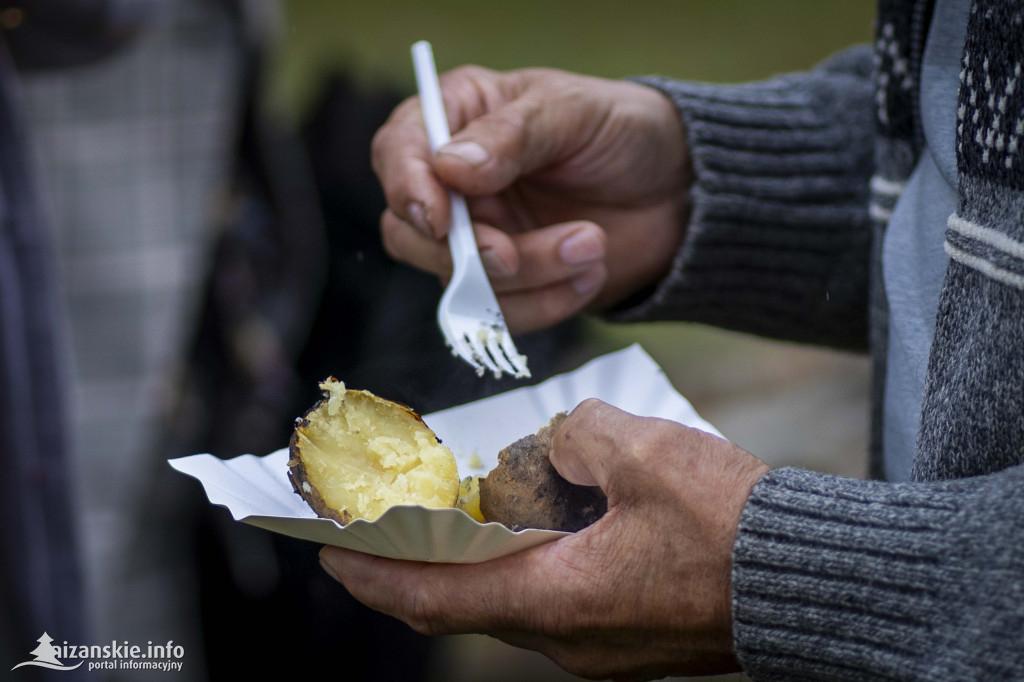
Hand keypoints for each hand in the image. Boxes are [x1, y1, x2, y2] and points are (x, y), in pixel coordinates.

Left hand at [319, 400, 768, 680]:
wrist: (816, 581)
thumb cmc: (734, 525)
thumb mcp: (644, 452)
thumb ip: (577, 435)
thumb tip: (560, 444)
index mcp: (558, 602)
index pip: (433, 597)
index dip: (374, 574)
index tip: (328, 553)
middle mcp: (569, 639)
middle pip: (466, 601)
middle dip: (418, 563)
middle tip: (383, 523)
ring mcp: (602, 644)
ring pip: (514, 599)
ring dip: (479, 560)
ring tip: (461, 511)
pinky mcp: (631, 635)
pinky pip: (557, 597)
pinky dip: (528, 563)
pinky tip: (540, 521)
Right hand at [372, 67, 690, 332]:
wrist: (679, 189)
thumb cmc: (623, 130)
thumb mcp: (574, 111)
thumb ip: (513, 135)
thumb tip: (450, 167)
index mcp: (459, 118)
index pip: (397, 152)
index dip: (407, 189)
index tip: (443, 219)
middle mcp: (457, 184)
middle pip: (409, 233)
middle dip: (467, 253)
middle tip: (514, 252)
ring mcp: (480, 238)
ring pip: (461, 283)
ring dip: (529, 276)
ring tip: (593, 244)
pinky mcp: (511, 285)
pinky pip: (503, 315)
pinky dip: (548, 303)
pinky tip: (591, 272)